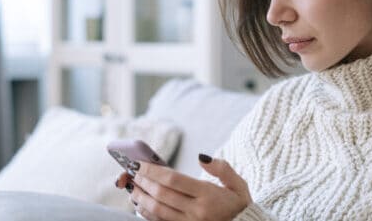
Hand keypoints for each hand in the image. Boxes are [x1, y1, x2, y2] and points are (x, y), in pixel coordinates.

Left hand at [115, 154, 252, 220]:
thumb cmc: (239, 206)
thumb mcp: (238, 184)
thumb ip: (222, 168)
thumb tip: (201, 157)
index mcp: (209, 195)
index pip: (174, 180)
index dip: (153, 171)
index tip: (140, 164)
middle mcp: (197, 211)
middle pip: (162, 194)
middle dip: (144, 182)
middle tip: (133, 172)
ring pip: (158, 210)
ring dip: (141, 197)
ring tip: (133, 187)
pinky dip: (147, 214)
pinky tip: (141, 204)